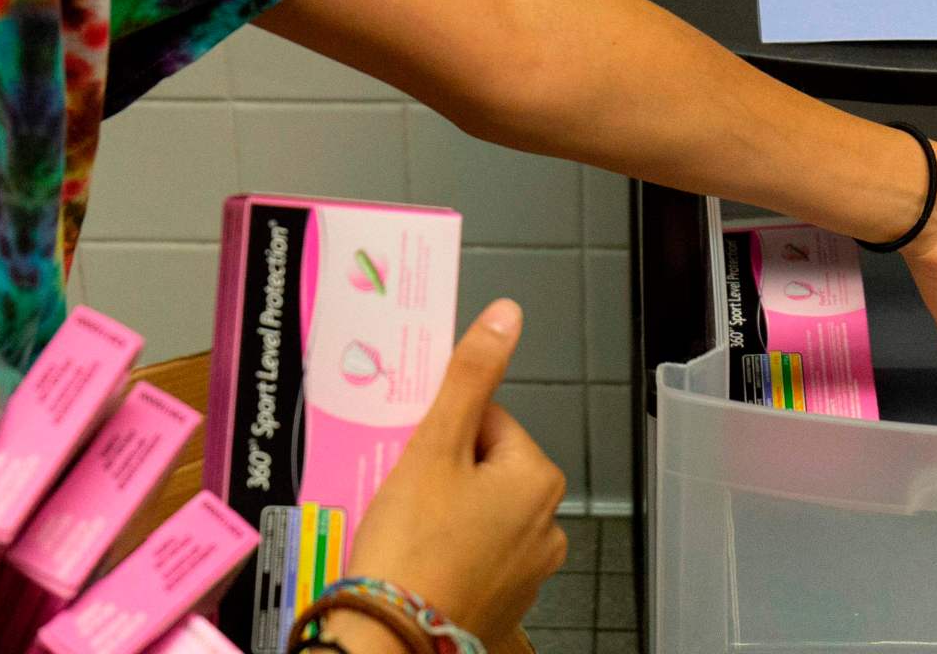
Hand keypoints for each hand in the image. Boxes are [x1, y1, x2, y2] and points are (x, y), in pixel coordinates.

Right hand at [345, 299, 568, 644]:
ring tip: (406, 531)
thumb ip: (471, 375)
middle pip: (483, 468)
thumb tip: (506, 315)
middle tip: (405, 494)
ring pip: (477, 513)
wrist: (389, 638)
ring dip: (443, 513)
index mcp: (537, 478)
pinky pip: (474, 555)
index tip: (415, 456)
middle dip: (442, 473)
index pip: (487, 422)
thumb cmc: (412, 547)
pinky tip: (417, 561)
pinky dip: (447, 553)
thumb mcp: (434, 444)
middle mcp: (547, 525)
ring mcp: (528, 569)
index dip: (442, 432)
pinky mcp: (503, 602)